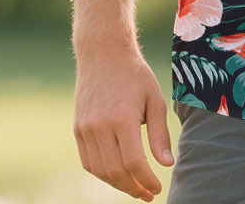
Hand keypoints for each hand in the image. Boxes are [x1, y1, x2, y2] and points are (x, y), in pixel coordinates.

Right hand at [72, 47, 173, 201]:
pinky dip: (103, 173)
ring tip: (135, 187)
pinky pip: (88, 161)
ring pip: (100, 171)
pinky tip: (118, 174)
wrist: (104, 54)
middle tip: (147, 194)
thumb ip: (159, 134)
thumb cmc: (135, 75)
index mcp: (122, 118)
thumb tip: (167, 164)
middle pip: (115, 171)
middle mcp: (100, 126)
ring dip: (117, 184)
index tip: (156, 189)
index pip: (133, 162)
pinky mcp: (77, 129)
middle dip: (133, 188)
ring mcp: (85, 129)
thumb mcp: (154, 99)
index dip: (146, 180)